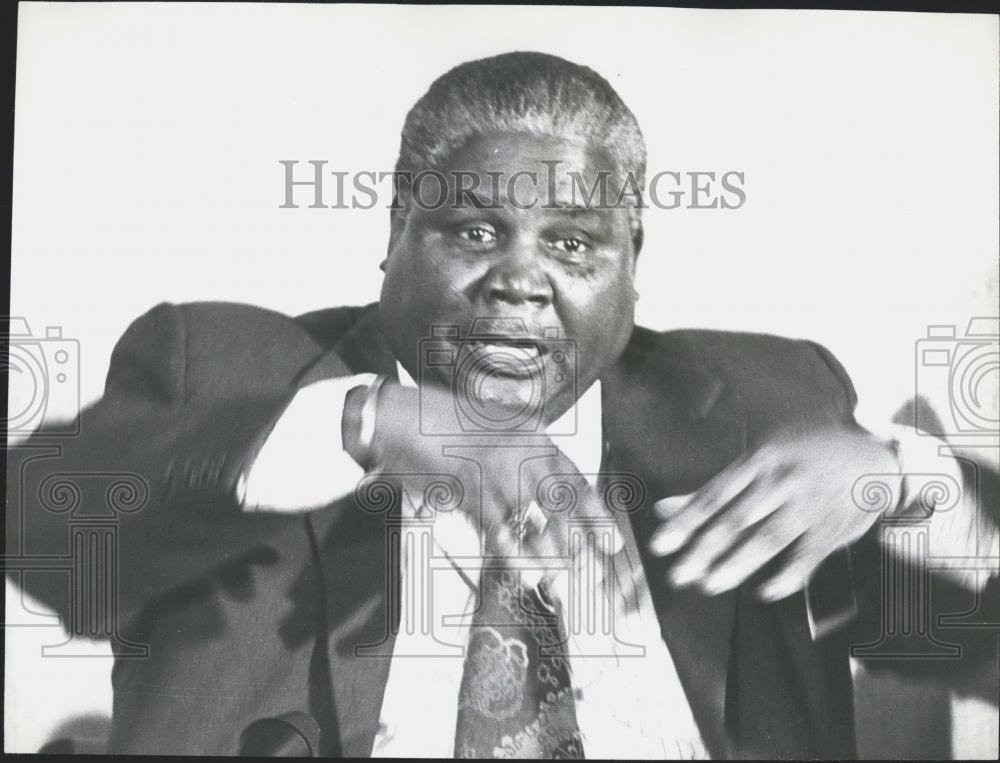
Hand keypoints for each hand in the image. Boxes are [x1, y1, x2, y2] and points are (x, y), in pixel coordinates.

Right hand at [356, 379, 617, 561]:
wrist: (402, 416)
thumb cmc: (446, 422)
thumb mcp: (495, 429)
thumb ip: (521, 459)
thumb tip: (538, 503)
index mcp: (531, 433)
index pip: (572, 476)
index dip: (593, 510)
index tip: (609, 540)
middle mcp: (520, 450)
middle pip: (560, 500)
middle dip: (581, 538)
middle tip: (594, 570)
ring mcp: (495, 469)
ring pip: (532, 520)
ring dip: (548, 554)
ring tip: (562, 580)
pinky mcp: (468, 488)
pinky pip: (498, 528)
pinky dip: (514, 554)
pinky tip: (528, 572)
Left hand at [648, 427, 900, 600]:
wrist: (872, 457)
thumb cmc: (802, 458)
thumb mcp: (757, 463)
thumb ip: (711, 491)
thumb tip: (662, 509)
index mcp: (758, 462)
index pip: (713, 496)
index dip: (685, 522)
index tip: (659, 545)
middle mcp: (781, 481)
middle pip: (735, 519)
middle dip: (703, 548)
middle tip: (677, 575)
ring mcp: (808, 504)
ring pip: (768, 538)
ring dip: (737, 563)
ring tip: (710, 584)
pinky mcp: (833, 527)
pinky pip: (808, 556)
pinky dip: (787, 576)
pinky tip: (766, 592)